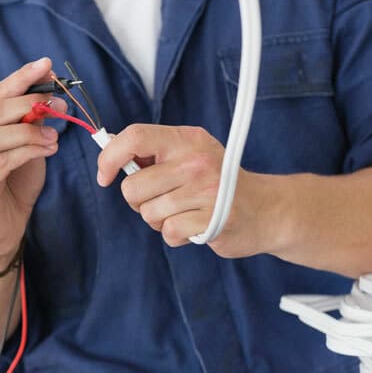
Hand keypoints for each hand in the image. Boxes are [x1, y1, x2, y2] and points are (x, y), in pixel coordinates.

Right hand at [0, 57, 66, 270]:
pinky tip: (48, 150)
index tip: (45, 65)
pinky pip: (2, 160)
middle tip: (60, 106)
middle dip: (30, 103)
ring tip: (55, 136)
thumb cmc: (9, 188)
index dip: (19, 79)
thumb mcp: (22, 148)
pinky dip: (28, 150)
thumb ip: (28, 124)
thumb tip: (48, 96)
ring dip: (30, 131)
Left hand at [96, 125, 283, 257]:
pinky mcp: (212, 219)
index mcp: (187, 139)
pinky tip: (195, 226)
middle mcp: (196, 160)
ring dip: (160, 220)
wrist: (267, 209)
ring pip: (148, 213)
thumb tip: (111, 155)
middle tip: (165, 201)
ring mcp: (206, 189)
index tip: (104, 177)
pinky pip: (168, 232)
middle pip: (133, 188)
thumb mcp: (191, 156)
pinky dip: (176, 236)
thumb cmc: (219, 184)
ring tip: (185, 212)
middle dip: (140, 202)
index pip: (134, 136)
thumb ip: (156, 155)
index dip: (109, 158)